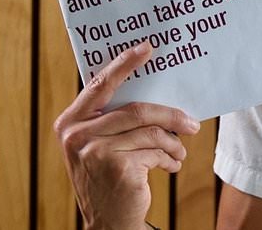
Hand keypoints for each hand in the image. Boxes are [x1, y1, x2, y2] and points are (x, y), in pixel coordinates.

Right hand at [54, 41, 200, 229]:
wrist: (107, 221)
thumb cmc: (108, 176)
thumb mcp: (99, 145)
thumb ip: (113, 119)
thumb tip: (154, 89)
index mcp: (70, 122)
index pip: (99, 85)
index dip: (124, 64)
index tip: (147, 48)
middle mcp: (77, 135)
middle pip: (137, 110)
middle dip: (170, 115)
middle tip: (192, 122)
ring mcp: (95, 152)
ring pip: (151, 132)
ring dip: (173, 143)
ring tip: (179, 151)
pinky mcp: (117, 168)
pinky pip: (156, 152)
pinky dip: (169, 159)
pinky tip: (170, 166)